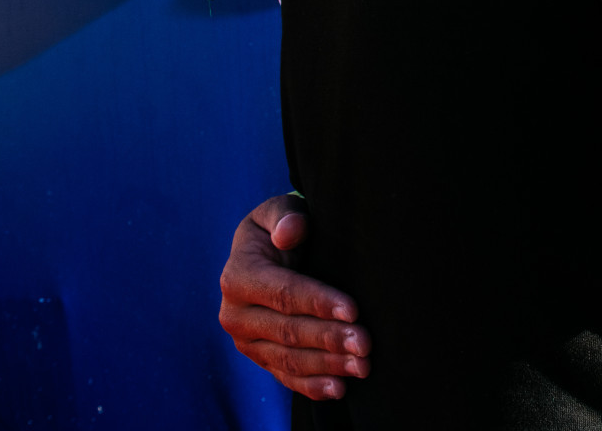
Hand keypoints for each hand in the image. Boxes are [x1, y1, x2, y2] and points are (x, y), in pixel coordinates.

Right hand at [217, 194, 369, 398]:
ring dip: (327, 366)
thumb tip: (290, 232)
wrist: (266, 255)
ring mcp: (246, 341)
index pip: (284, 293)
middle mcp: (235, 314)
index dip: (319, 302)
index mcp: (238, 276)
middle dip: (330, 339)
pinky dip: (312, 386)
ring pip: (289, 359)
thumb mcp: (278, 211)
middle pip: (289, 331)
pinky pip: (285, 376)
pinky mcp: (259, 358)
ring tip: (362, 366)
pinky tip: (339, 388)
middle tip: (366, 344)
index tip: (354, 309)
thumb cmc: (280, 228)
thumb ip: (285, 216)